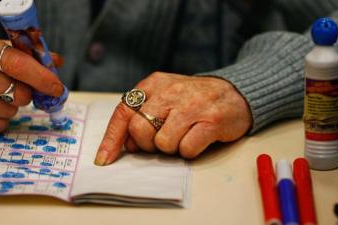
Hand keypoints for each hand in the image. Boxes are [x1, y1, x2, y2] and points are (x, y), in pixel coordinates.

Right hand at [0, 34, 63, 134]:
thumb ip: (26, 55)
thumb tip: (56, 62)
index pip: (20, 65)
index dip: (43, 78)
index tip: (57, 87)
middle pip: (21, 93)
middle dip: (24, 93)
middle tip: (13, 87)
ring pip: (12, 111)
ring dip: (10, 106)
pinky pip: (1, 125)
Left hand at [94, 72, 252, 164]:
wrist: (234, 93)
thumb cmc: (192, 99)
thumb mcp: (163, 97)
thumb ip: (141, 114)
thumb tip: (125, 144)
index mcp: (154, 84)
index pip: (123, 112)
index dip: (111, 139)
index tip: (104, 160)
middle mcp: (170, 92)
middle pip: (140, 130)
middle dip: (148, 144)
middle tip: (162, 140)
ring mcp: (192, 105)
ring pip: (163, 143)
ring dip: (171, 147)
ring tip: (184, 135)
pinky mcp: (211, 121)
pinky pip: (187, 149)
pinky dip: (189, 151)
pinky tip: (198, 138)